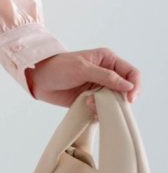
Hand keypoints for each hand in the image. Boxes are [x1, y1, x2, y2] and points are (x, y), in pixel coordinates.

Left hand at [24, 47, 140, 119]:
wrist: (39, 79)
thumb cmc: (58, 67)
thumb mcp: (82, 69)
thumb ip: (106, 77)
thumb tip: (128, 86)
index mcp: (107, 60)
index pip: (132, 73)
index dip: (135, 86)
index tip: (129, 98)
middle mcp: (107, 74)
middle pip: (126, 92)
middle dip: (117, 99)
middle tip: (102, 101)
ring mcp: (100, 88)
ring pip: (115, 103)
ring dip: (106, 106)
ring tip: (89, 102)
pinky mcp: (92, 99)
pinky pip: (104, 110)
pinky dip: (99, 112)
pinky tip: (87, 106)